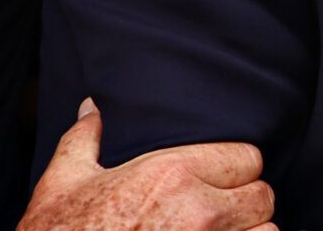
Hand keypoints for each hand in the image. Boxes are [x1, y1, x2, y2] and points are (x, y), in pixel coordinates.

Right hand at [18, 99, 276, 230]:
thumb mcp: (60, 187)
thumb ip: (82, 141)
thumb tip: (91, 108)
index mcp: (170, 174)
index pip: (247, 157)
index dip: (235, 170)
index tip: (218, 182)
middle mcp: (197, 210)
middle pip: (262, 196)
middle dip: (245, 206)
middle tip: (221, 214)